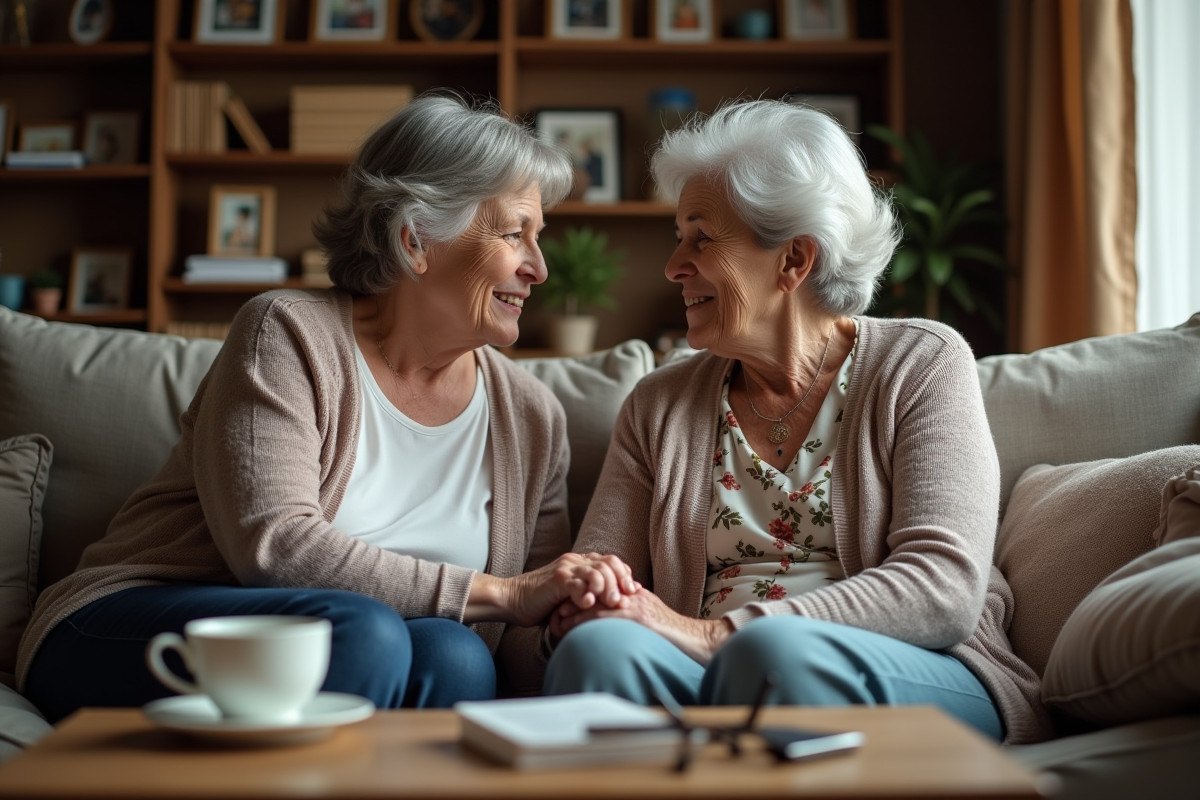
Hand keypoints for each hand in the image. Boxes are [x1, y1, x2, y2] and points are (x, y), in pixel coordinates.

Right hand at [466, 553, 639, 626]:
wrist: (512, 599)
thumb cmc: (543, 603)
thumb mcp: (571, 596)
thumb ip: (589, 594)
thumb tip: (616, 604)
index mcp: (581, 562)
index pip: (612, 561)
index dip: (625, 575)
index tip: (633, 592)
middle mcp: (575, 561)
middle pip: (609, 563)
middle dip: (621, 582)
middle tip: (625, 600)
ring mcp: (566, 569)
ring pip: (597, 571)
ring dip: (608, 588)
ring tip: (611, 604)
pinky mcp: (556, 580)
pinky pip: (577, 584)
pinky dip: (586, 594)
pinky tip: (589, 604)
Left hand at [550, 588, 732, 664]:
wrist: (696, 639)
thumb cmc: (674, 635)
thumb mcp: (651, 618)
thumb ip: (633, 614)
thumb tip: (614, 621)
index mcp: (633, 593)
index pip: (600, 588)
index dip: (580, 596)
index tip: (562, 606)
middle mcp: (632, 594)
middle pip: (593, 592)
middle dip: (570, 602)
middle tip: (551, 612)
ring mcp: (634, 604)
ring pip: (594, 602)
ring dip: (571, 613)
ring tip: (554, 624)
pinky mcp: (637, 617)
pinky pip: (604, 616)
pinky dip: (583, 622)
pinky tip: (569, 629)